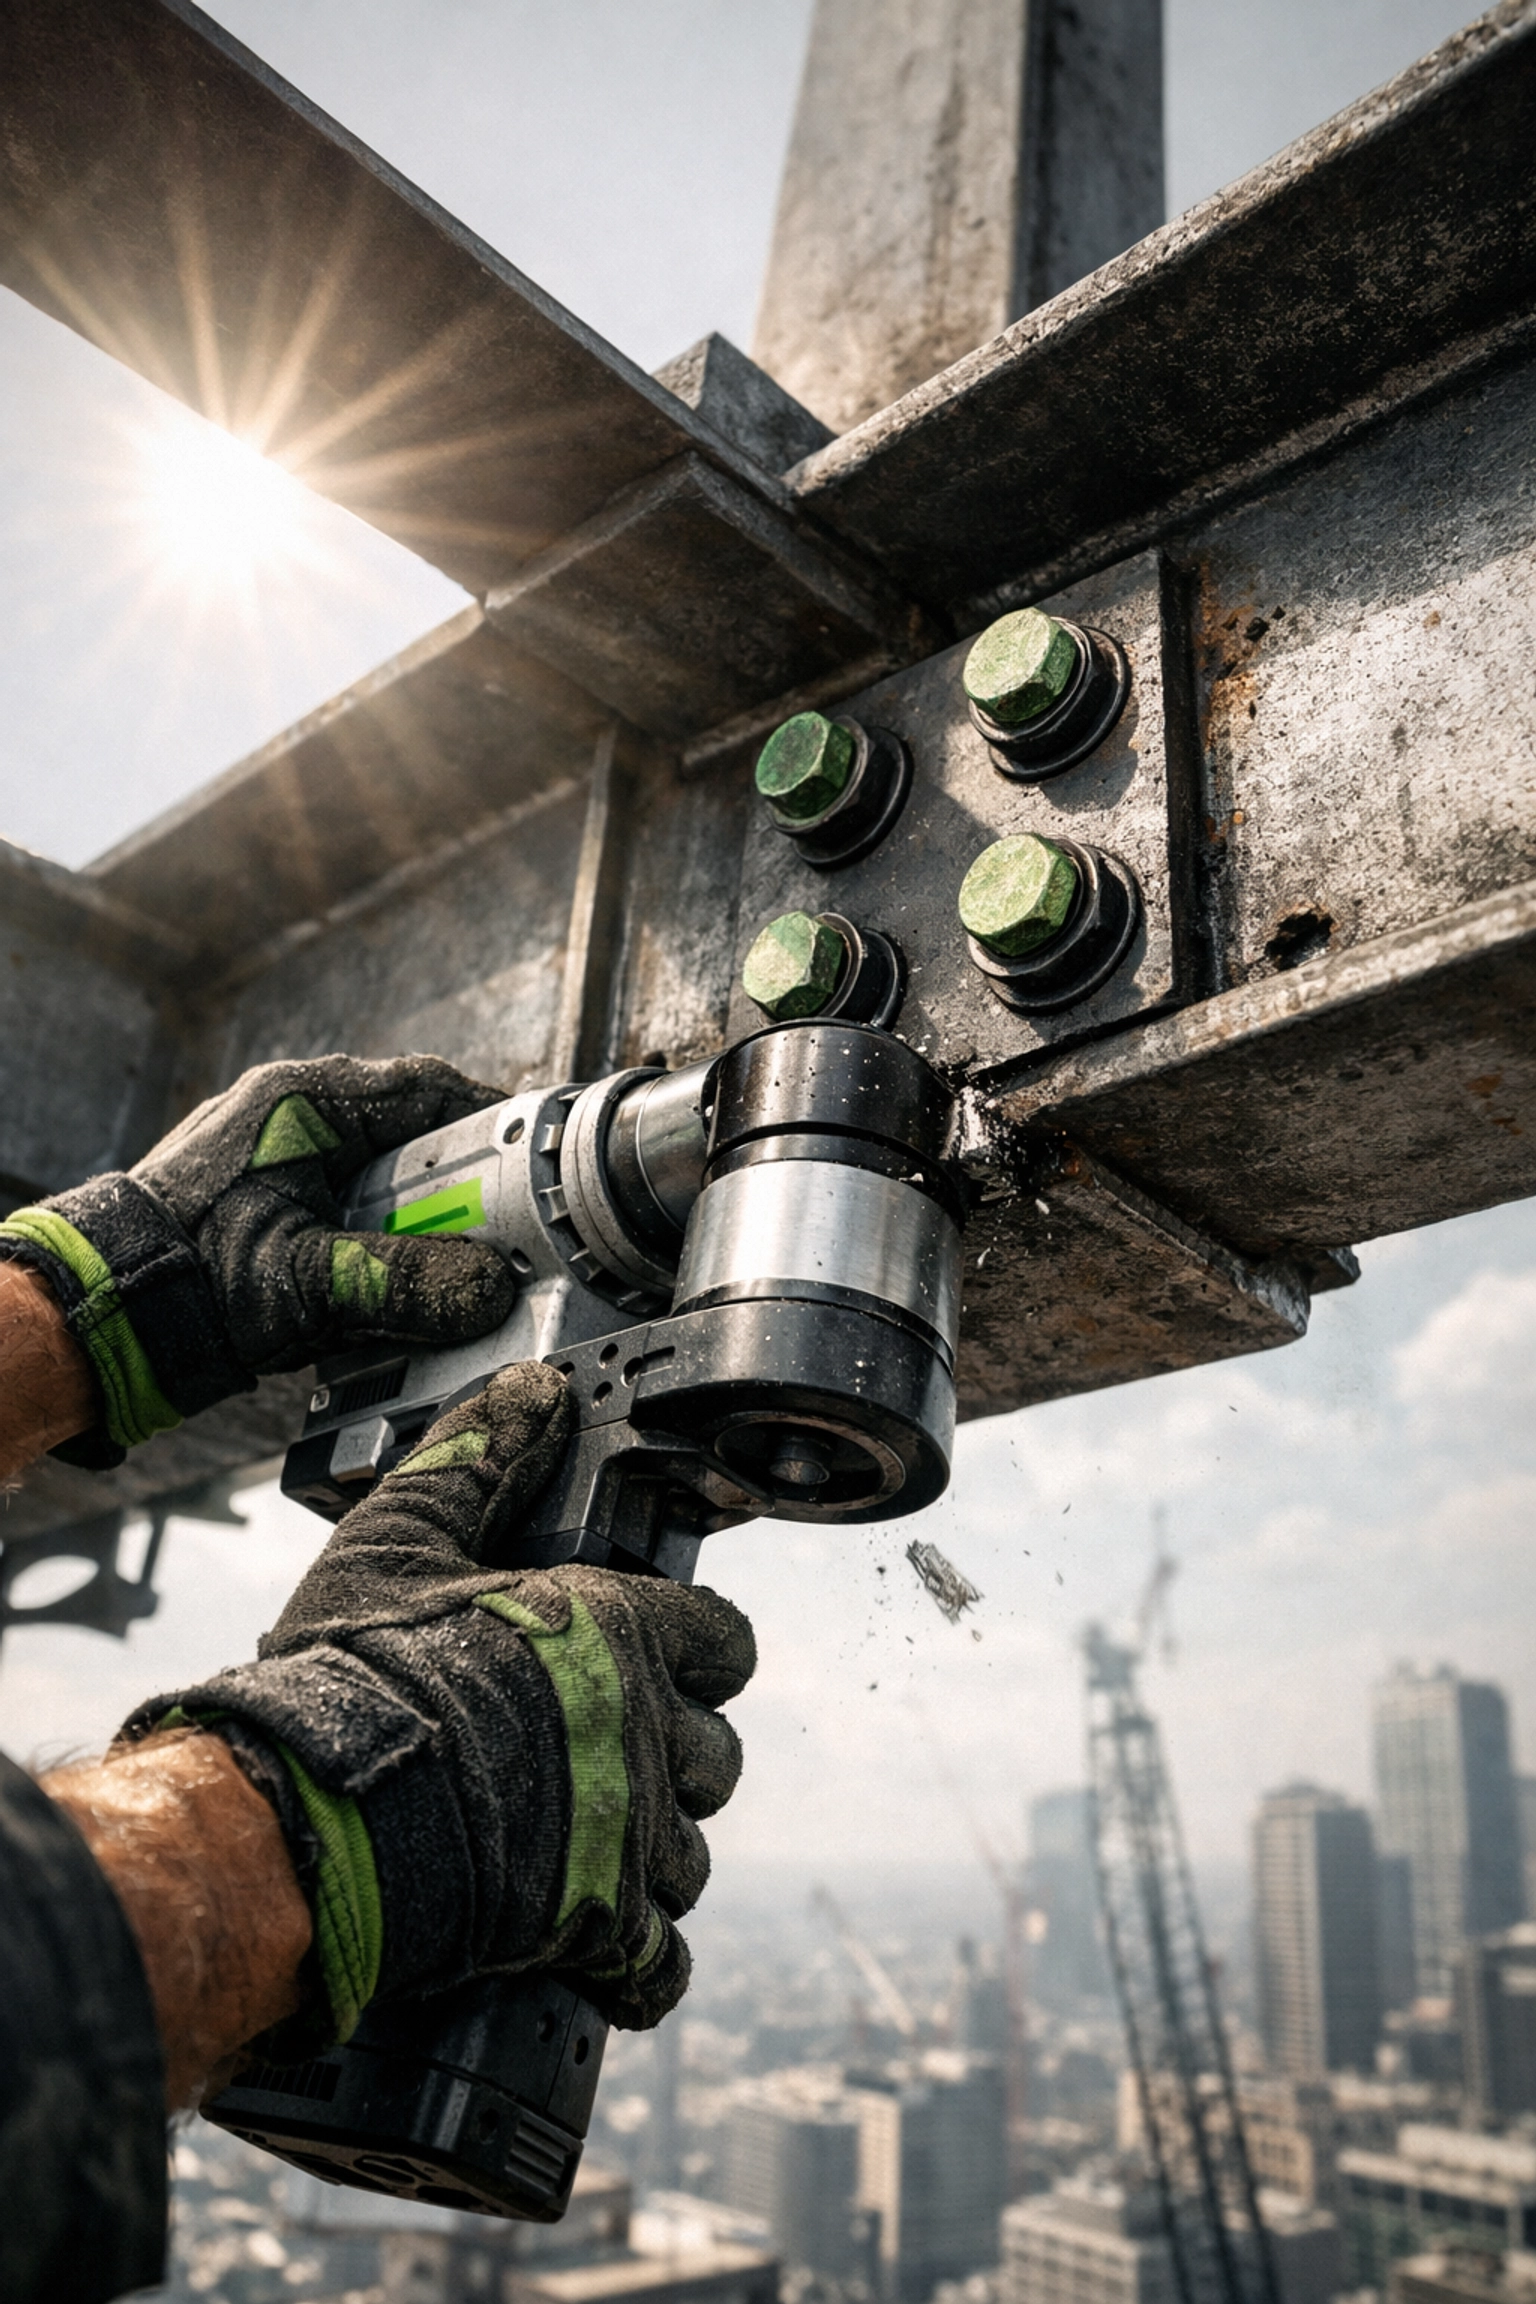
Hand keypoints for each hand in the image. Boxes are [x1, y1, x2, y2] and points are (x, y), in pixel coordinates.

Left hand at [0, 1054, 518, 1464]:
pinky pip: (346, 1213)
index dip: (491, 1121)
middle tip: (505, 1231)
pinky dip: (376, 1247)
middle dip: (459, 1191)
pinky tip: (390, 1290)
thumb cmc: (184, 1280)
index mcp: (301, 1101)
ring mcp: (274, 1160)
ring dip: (416, 1228)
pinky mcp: (265, 1205)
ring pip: (379, 1181)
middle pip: (409, 1140)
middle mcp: (289, 1117)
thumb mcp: (310, 1280)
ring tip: (448, 1271)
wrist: (99, 1319)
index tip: (538, 1155)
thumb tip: (488, 1288)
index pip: (426, 1088)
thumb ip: (405, 1282)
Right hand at [120, 1363, 755, 2035]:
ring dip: (653, 1855)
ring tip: (588, 1851)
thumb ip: (476, 1459)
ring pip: (693, 1855)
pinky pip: (661, 1964)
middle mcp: (646, 1730)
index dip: (698, 1650)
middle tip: (606, 1759)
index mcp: (619, 1632)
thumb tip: (534, 1389)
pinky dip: (641, 1968)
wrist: (315, 1816)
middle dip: (674, 1757)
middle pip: (718, 1754)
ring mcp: (629, 1835)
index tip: (662, 1660)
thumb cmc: (356, 1672)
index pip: (723, 1639)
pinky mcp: (599, 1928)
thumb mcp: (400, 1539)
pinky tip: (604, 1959)